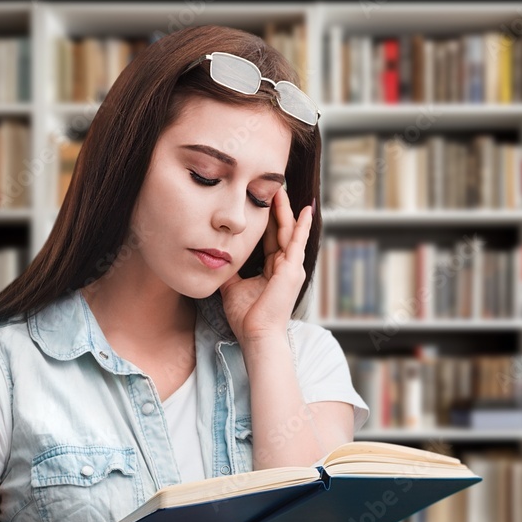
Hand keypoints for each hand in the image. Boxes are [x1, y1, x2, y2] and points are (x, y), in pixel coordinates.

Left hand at [219, 187, 312, 343]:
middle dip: (276, 209)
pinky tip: (306, 208)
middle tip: (270, 187)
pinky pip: (298, 241)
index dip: (265, 220)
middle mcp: (286, 266)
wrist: (256, 334)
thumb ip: (229, 272)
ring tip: (280, 189)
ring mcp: (292, 267)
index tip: (259, 202)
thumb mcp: (232, 288)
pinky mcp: (293, 268)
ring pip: (288, 231)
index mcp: (273, 270)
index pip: (270, 239)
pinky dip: (302, 224)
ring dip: (285, 210)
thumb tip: (216, 259)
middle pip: (280, 230)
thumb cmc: (247, 318)